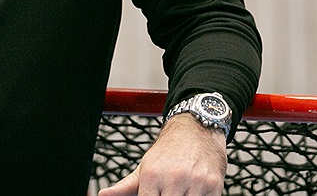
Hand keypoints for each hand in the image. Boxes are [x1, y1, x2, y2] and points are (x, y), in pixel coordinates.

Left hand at [98, 113, 226, 195]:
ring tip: (179, 191)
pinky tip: (193, 191)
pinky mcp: (214, 185)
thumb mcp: (145, 166)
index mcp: (152, 176)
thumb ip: (125, 186)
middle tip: (166, 193)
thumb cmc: (169, 151)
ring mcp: (196, 182)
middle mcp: (173, 178)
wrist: (197, 128)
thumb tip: (103, 195)